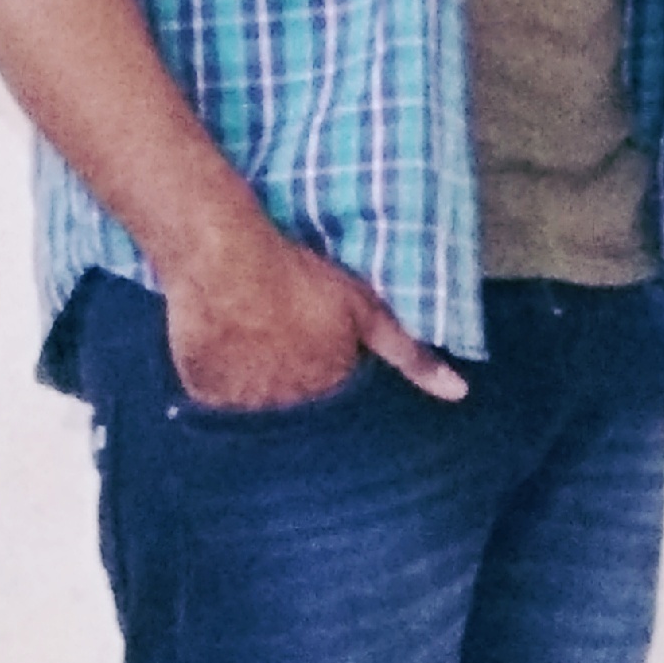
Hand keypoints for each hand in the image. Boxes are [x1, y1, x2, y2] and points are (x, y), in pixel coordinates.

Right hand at [163, 221, 467, 409]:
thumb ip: (410, 354)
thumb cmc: (297, 275)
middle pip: (294, 400)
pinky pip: (215, 395)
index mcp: (328, 389)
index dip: (325, 360)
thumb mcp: (365, 308)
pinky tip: (221, 340)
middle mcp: (288, 407)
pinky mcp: (204, 392)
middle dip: (290, 373)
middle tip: (277, 326)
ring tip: (248, 331)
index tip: (311, 331)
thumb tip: (459, 393)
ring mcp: (243, 403)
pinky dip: (217, 375)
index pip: (333, 393)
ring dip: (253, 377)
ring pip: (254, 401)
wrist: (224, 256)